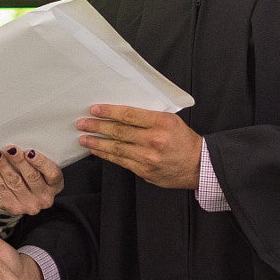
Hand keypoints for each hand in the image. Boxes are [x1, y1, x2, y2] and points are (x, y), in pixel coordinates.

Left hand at [0, 147, 64, 215]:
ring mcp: (30, 204)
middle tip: (9, 149)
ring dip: (4, 166)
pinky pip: (3, 189)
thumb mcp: (44, 170)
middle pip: (31, 177)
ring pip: (14, 182)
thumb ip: (38, 160)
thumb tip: (22, 145)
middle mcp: (45, 197)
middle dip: (19, 161)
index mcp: (56, 184)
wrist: (27, 199)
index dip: (40, 162)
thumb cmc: (37, 178)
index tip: (29, 152)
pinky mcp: (15, 207)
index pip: (51, 173)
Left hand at [77, 105, 201, 189]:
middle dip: (97, 127)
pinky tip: (97, 151)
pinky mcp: (144, 170)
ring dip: (96, 142)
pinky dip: (106, 155)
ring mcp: (147, 157)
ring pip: (116, 148)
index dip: (109, 112)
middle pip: (119, 131)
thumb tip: (121, 114)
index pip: (129, 114)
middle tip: (82, 124)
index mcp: (161, 122)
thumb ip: (148, 117)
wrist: (198, 165)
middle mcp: (153, 139)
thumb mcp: (171, 120)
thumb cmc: (183, 140)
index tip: (94, 110)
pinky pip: (120, 161)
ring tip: (83, 138)